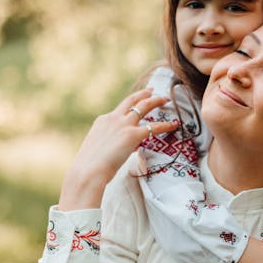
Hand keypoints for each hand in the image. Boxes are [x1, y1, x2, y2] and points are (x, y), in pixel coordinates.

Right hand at [58, 88, 177, 209]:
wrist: (88, 171)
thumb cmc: (89, 167)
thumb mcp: (97, 150)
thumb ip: (109, 146)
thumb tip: (120, 151)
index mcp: (102, 121)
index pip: (118, 112)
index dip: (128, 109)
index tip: (135, 106)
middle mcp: (113, 118)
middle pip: (131, 101)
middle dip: (142, 94)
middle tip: (151, 91)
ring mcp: (123, 125)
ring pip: (143, 106)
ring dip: (155, 101)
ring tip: (165, 99)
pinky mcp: (133, 135)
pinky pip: (154, 127)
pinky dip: (166, 125)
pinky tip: (174, 124)